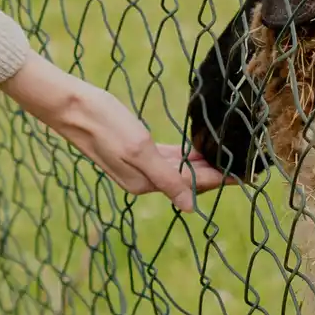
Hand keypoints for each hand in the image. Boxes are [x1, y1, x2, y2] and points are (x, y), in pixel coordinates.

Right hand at [0, 61, 228, 209]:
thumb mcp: (138, 150)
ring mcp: (136, 165)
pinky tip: (195, 151)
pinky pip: (164, 158)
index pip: (190, 185)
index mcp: (144, 182)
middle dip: (213, 174)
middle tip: (242, 166)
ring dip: (200, 165)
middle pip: (186, 179)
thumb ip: (166, 178)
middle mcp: (141, 178)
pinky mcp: (132, 150)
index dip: (218, 180)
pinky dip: (182, 156)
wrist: (72, 106)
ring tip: (225, 158)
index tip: (242, 176)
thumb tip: (189, 208)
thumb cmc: (104, 123)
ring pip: (177, 169)